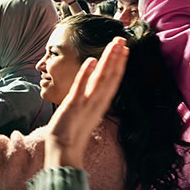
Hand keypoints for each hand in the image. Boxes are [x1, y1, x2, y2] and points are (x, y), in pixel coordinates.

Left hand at [44, 38, 128, 169]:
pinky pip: (81, 88)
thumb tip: (94, 85)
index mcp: (101, 103)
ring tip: (114, 45)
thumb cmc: (73, 131)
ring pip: (100, 79)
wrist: (64, 149)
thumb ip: (92, 97)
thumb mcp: (87, 111)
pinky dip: (86, 74)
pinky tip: (91, 61)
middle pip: (111, 77)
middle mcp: (97, 102)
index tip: (124, 49)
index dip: (119, 64)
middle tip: (122, 39)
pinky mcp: (73, 106)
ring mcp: (86, 104)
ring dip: (108, 61)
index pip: (113, 80)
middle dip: (117, 57)